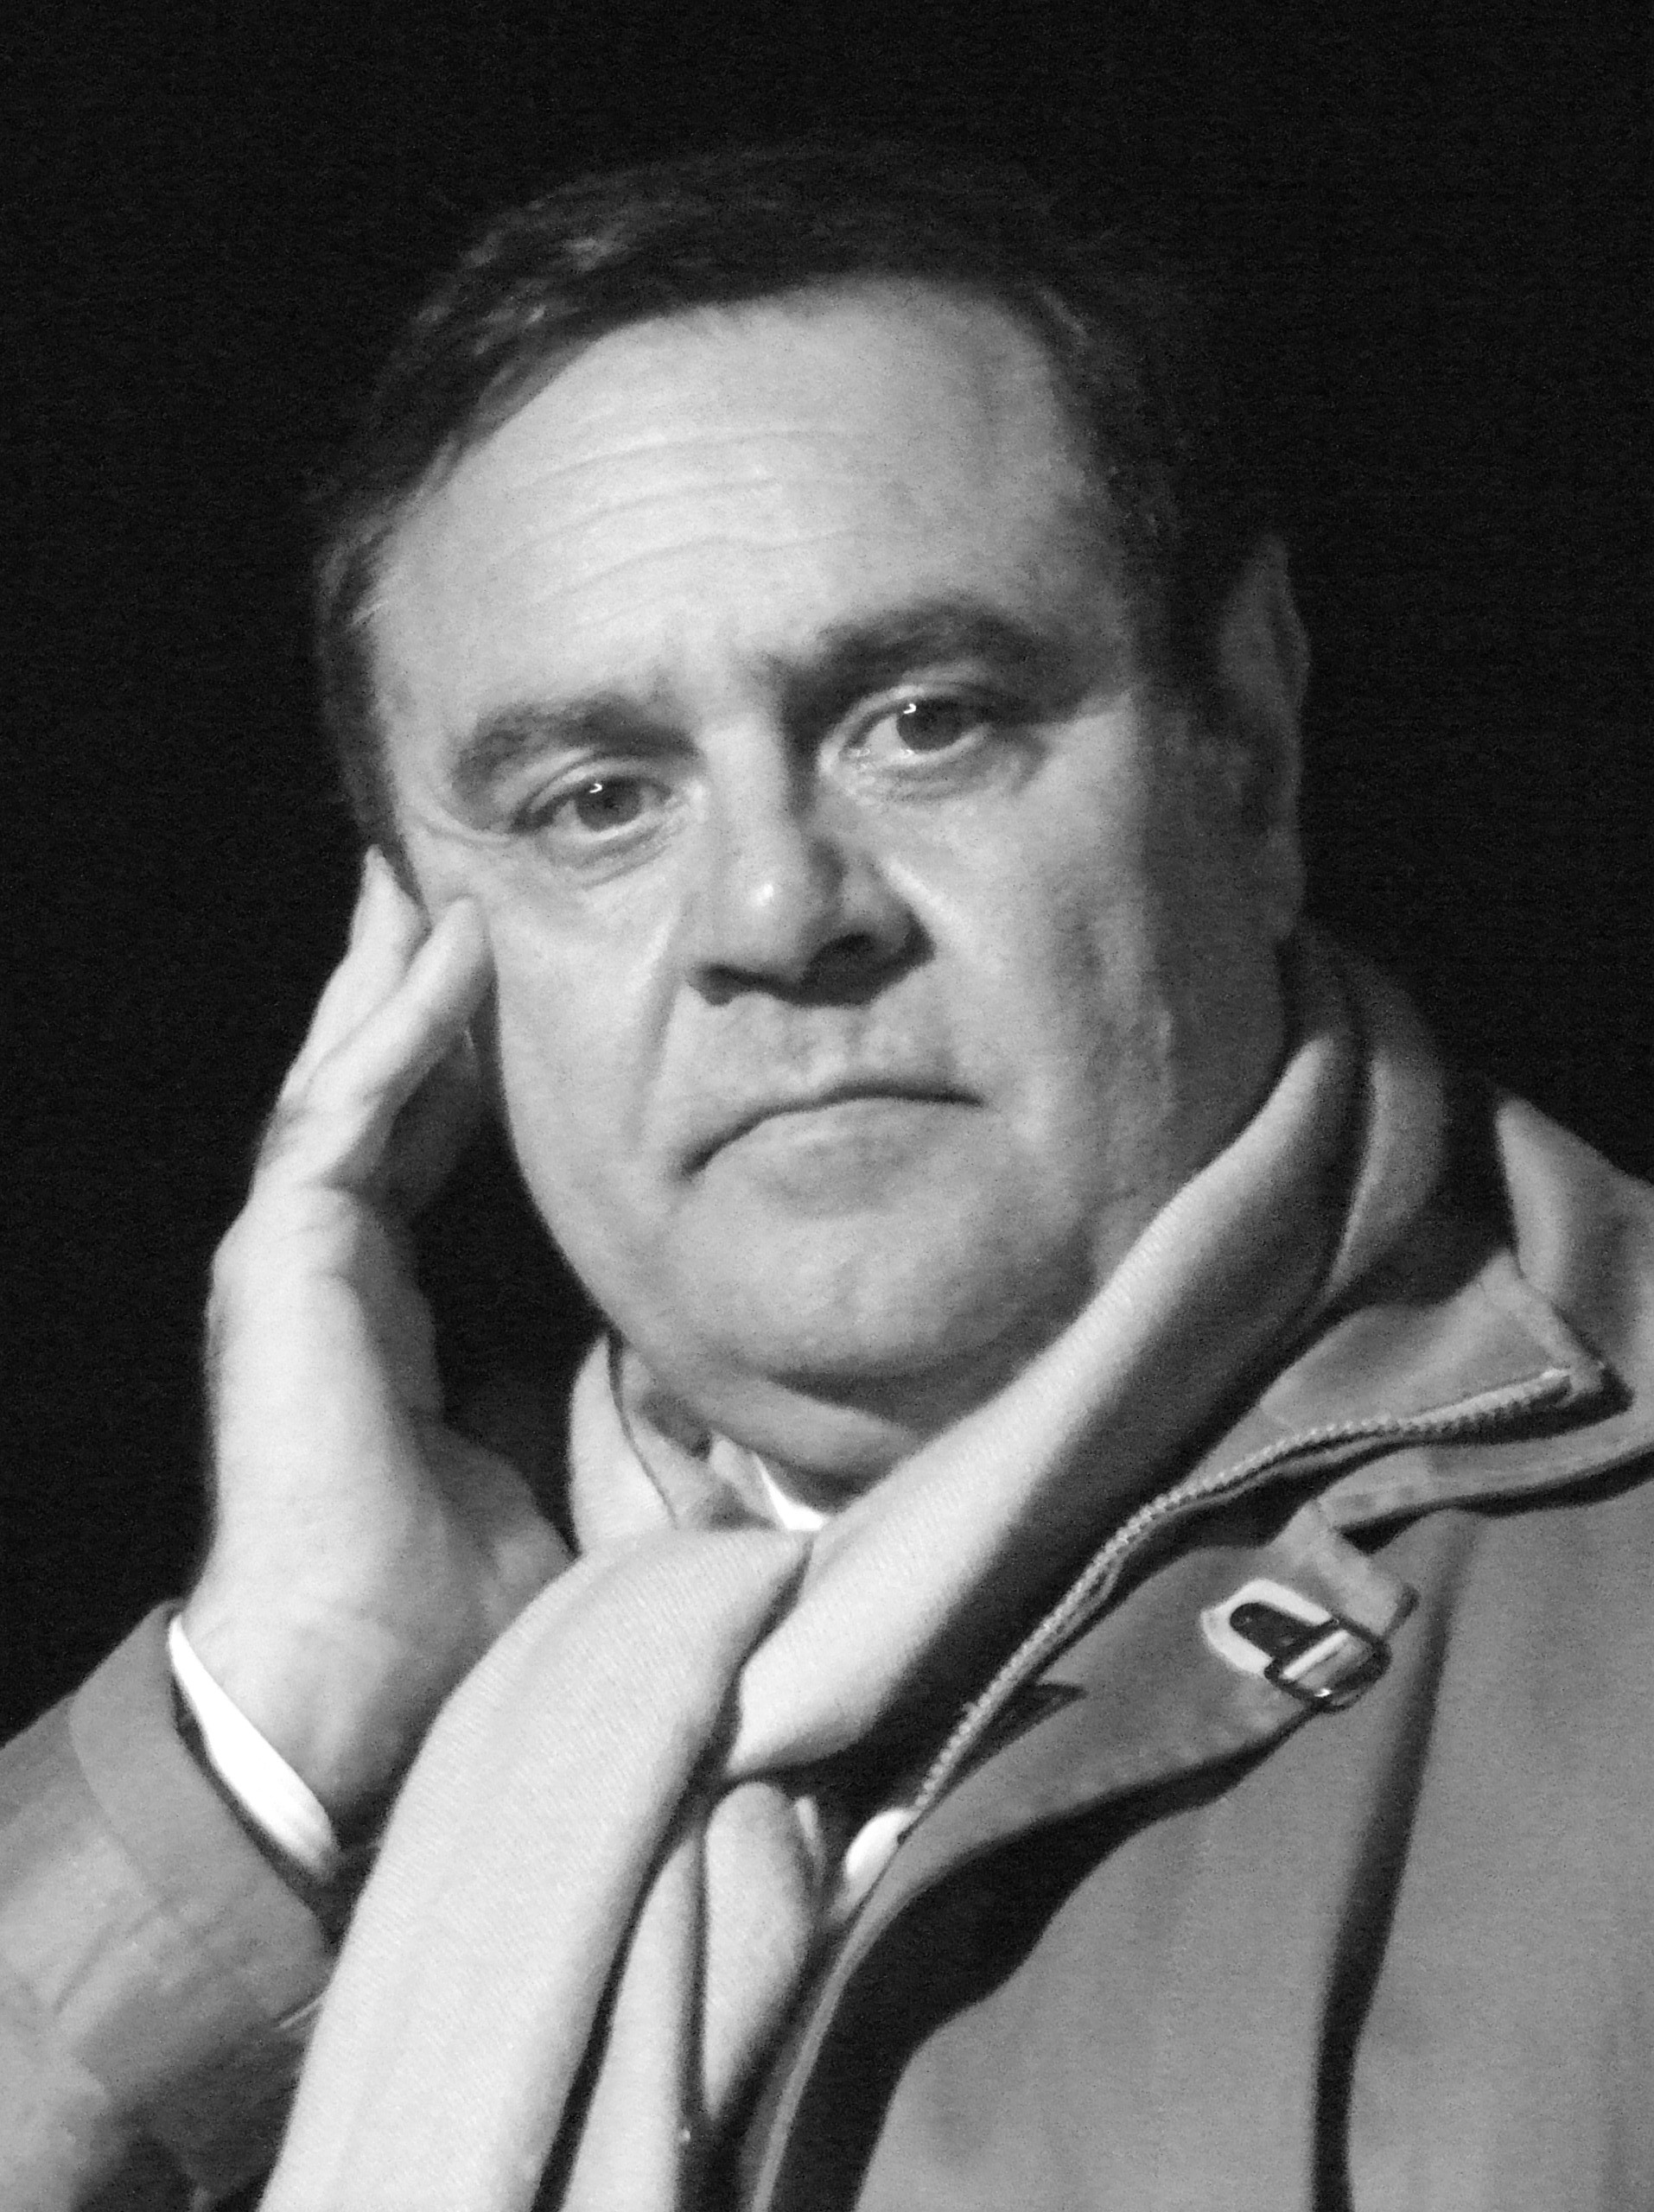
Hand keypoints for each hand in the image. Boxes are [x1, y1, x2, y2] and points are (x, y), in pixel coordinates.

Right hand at [182, 854, 568, 1826]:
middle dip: (409, 985)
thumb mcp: (553, 1468)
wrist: (355, 1690)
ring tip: (437, 880)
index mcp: (382, 1305)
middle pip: (371, 1087)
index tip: (506, 981)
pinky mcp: (282, 1261)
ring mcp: (293, 1257)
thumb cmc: (449, 1606)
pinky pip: (342, 1116)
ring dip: (395, 977)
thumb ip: (597, 1396)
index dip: (457, 1061)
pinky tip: (444, 959)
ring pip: (345, 1077)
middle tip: (451, 882)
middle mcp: (327, 1263)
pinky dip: (394, 1033)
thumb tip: (681, 1358)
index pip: (417, 1147)